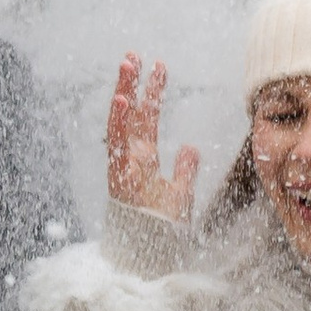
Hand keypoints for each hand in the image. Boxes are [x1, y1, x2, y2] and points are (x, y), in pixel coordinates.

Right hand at [106, 52, 199, 224]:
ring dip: (123, 95)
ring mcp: (124, 169)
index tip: (158, 66)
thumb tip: (192, 148)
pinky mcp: (122, 179)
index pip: (147, 119)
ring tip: (127, 67)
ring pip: (120, 125)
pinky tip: (126, 101)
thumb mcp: (180, 194)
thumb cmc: (162, 229)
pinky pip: (118, 147)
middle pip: (130, 116)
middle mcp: (131, 160)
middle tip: (133, 55)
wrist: (151, 255)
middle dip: (131, 85)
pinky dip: (121, 125)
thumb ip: (185, 170)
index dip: (152, 93)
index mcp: (144, 160)